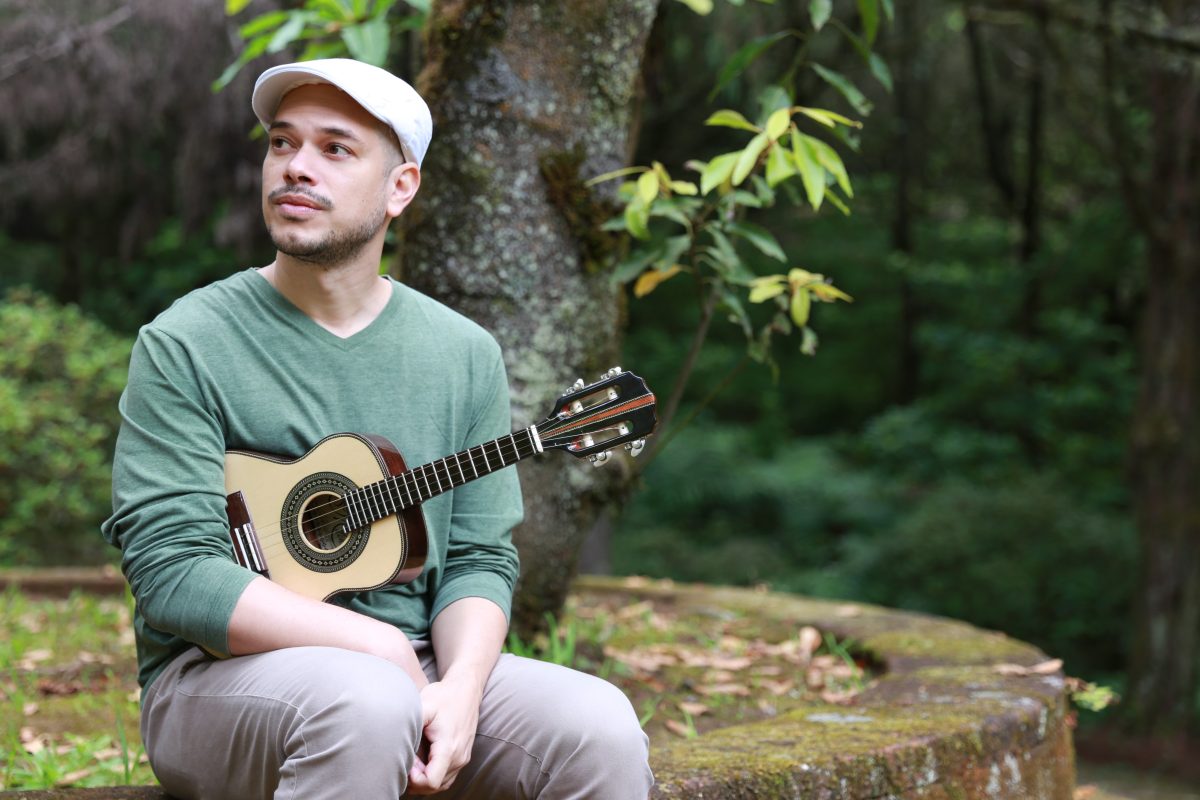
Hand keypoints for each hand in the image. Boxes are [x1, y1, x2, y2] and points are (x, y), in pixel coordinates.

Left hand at [406, 676, 483, 794]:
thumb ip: (411, 722)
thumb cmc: (444, 695)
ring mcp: (463, 758)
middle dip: (416, 779)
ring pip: (441, 784)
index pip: (431, 782)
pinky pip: (447, 777)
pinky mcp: (463, 756)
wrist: (466, 688)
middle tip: (407, 760)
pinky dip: (433, 775)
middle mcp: (459, 757)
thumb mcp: (425, 705)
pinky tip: (422, 762)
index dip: (414, 779)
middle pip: (434, 787)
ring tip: (414, 760)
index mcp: (449, 747)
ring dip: (424, 779)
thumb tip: (393, 737)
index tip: (407, 761)